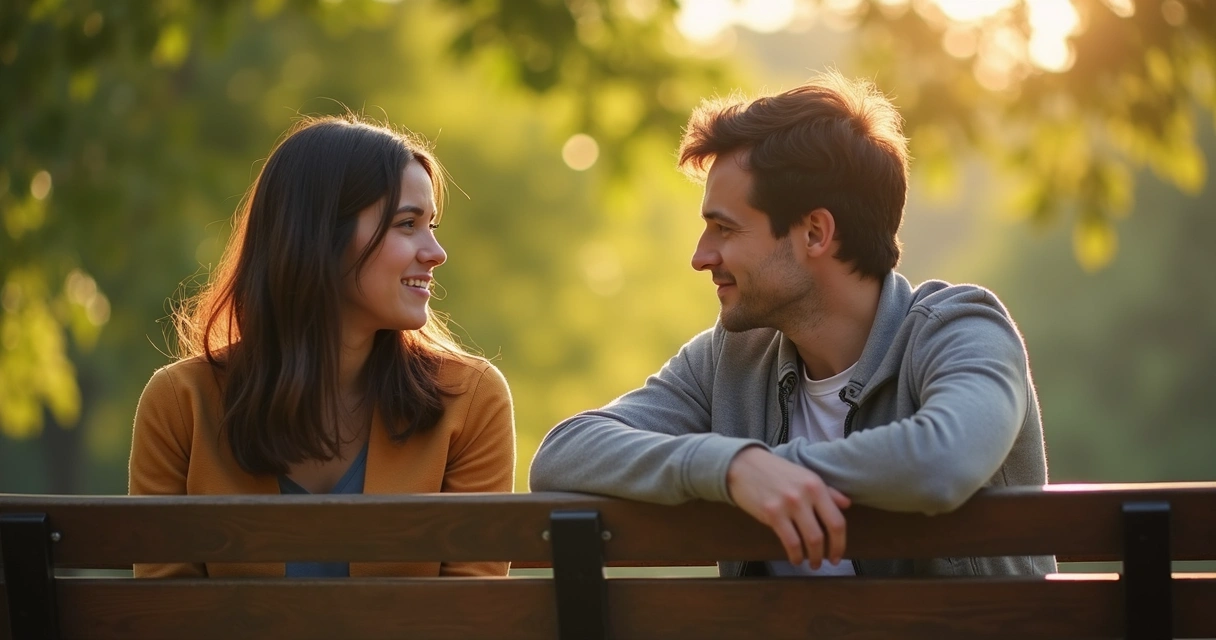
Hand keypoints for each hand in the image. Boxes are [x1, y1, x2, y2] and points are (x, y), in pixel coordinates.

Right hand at [726, 446, 849, 567]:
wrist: (744, 465)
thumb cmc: (776, 471)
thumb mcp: (804, 476)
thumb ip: (827, 491)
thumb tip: (846, 504)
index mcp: (816, 486)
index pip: (837, 520)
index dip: (840, 543)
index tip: (838, 554)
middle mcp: (805, 495)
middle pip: (824, 533)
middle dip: (828, 553)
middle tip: (826, 563)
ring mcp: (788, 505)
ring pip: (809, 540)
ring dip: (812, 557)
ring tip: (812, 564)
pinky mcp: (771, 514)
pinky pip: (789, 541)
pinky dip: (795, 555)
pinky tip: (795, 559)